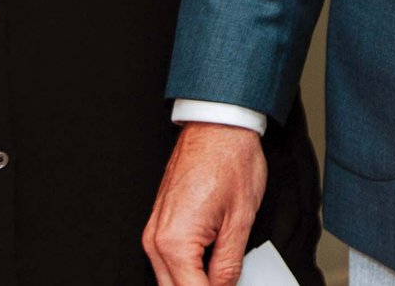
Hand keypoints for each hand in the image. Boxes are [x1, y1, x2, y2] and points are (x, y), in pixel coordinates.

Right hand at [143, 124, 265, 285]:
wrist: (218, 125)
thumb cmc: (230, 160)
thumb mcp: (240, 220)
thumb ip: (228, 265)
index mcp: (175, 242)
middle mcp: (156, 239)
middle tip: (226, 285)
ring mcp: (154, 231)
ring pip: (168, 280)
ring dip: (193, 282)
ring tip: (219, 276)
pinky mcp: (159, 225)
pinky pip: (168, 262)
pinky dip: (187, 271)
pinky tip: (209, 268)